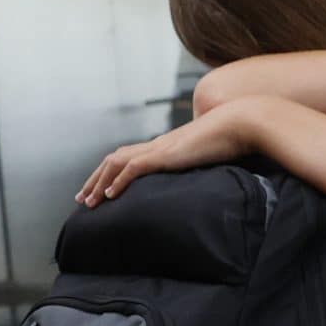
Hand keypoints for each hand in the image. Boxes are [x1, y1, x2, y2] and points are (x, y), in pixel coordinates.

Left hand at [76, 100, 256, 207]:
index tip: (102, 190)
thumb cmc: (234, 137)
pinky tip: (110, 195)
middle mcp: (158, 144)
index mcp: (167, 145)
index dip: (112, 172)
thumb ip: (202, 162)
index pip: (130, 157)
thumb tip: (205, 176)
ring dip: (100, 183)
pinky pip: (134, 168)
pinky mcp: (167, 154)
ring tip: (89, 202)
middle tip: (82, 200)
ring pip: (117, 163)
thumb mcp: (212, 154)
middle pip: (115, 159)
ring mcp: (161, 148)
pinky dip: (119, 181)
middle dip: (96, 179)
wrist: (242, 122)